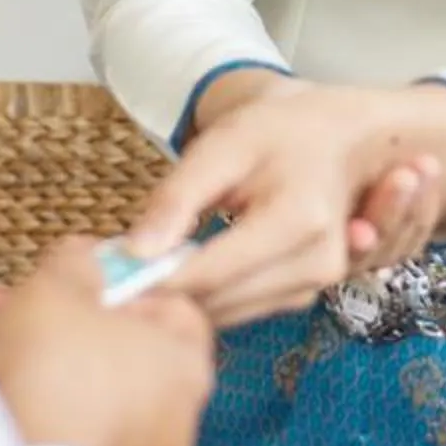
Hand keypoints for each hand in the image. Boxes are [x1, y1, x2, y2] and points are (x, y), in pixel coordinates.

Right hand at [0, 239, 217, 445]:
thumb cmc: (55, 365)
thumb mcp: (61, 285)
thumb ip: (77, 261)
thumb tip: (83, 257)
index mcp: (186, 370)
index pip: (172, 311)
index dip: (122, 287)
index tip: (78, 279)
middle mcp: (168, 424)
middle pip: (102, 349)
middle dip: (40, 316)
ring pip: (64, 386)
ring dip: (10, 348)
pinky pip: (45, 426)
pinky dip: (7, 396)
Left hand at [127, 80, 445, 327]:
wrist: (340, 135)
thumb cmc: (280, 132)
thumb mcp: (223, 146)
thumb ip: (178, 198)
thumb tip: (134, 252)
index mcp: (299, 220)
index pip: (212, 272)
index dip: (156, 282)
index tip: (106, 283)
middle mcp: (316, 263)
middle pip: (219, 301)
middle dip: (164, 295)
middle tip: (111, 282)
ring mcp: (316, 284)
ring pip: (228, 314)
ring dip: (184, 301)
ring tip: (140, 277)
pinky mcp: (305, 294)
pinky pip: (242, 308)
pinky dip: (208, 298)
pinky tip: (180, 274)